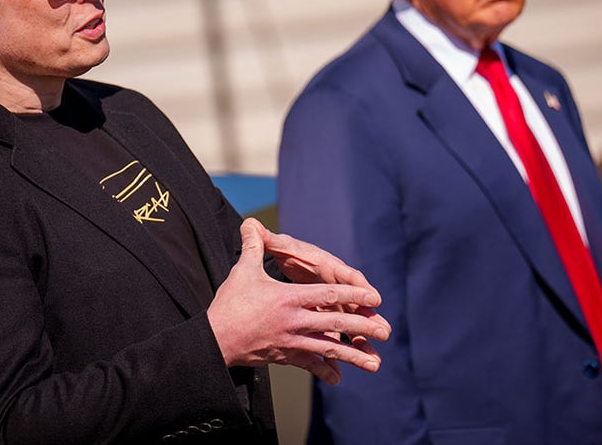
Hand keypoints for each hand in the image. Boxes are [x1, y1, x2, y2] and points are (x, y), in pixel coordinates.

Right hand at [206, 218, 390, 384]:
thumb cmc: (230, 304)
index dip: (354, 295)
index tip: (374, 298)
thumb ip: (253, 246)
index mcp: (289, 298)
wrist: (216, 340)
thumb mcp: (243, 271)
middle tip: (385, 332)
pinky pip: (309, 364)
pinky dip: (324, 371)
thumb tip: (250, 223)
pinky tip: (338, 378)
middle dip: (363, 328)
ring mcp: (291, 341)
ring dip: (353, 356)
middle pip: (335, 324)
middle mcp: (295, 321)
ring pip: (328, 349)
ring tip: (374, 364)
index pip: (328, 294)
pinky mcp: (285, 356)